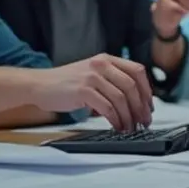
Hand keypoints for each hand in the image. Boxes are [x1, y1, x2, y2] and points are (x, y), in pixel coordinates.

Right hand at [27, 54, 152, 130]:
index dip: (147, 90)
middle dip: (141, 107)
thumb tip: (134, 103)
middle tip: (144, 121)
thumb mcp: (92, 75)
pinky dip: (116, 120)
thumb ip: (111, 81)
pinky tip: (117, 127)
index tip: (149, 106)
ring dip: (129, 116)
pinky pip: (107, 108)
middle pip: (132, 86)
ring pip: (121, 98)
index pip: (137, 71)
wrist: (39, 84)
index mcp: (106, 59)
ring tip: (130, 128)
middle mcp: (101, 65)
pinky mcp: (83, 91)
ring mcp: (92, 77)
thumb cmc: (66, 83)